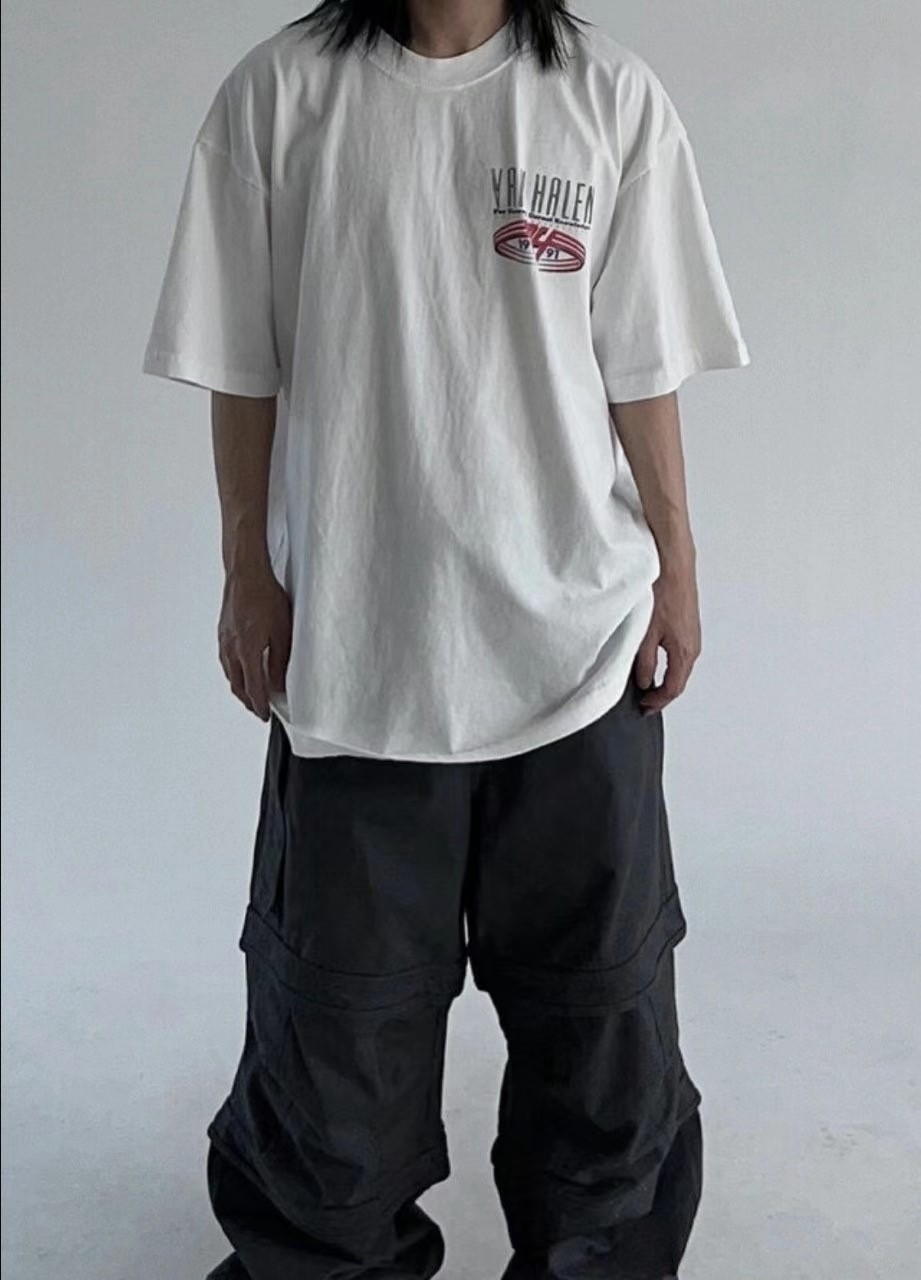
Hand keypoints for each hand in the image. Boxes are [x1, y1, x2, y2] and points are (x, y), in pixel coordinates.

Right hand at [217, 566, 291, 720]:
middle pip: (238, 686)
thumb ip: (280, 661)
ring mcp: (224, 641)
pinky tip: (241, 671)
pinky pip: (226, 661)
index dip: (259, 706)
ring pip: (229, 674)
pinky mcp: (222, 633)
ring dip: (240, 688)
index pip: (254, 689)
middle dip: (248, 701)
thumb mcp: (282, 631)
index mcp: (247, 651)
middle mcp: (232, 649)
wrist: (245, 573)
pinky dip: (233, 673)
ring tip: (251, 695)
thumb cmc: (266, 596)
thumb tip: (278, 684)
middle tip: (258, 710)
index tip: (265, 716)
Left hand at [633, 564, 701, 714]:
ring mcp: (693, 636)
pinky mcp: (689, 627)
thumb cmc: (662, 594)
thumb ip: (644, 662)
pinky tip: (656, 662)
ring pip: (680, 668)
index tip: (644, 708)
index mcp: (684, 653)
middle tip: (645, 701)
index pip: (672, 689)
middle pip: (679, 681)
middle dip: (662, 694)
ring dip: (666, 679)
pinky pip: (680, 655)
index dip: (657, 702)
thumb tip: (644, 682)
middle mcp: (693, 647)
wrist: (674, 567)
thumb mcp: (645, 634)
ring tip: (648, 685)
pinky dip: (669, 665)